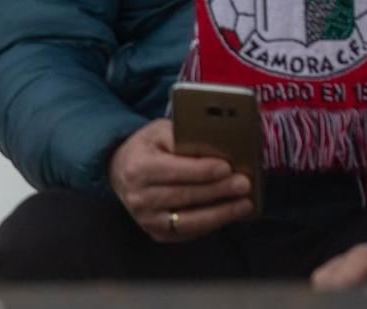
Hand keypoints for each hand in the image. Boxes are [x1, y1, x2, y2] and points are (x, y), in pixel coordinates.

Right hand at [107, 118, 253, 241]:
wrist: (121, 172)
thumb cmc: (147, 149)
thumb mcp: (158, 132)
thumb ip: (181, 137)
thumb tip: (213, 147)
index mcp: (138, 168)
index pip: (175, 171)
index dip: (203, 171)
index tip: (227, 167)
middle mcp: (140, 197)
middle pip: (186, 196)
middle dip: (219, 191)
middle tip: (244, 184)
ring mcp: (147, 219)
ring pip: (191, 220)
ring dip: (222, 213)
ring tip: (245, 204)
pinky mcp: (158, 233)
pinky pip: (190, 231)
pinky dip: (212, 223)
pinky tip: (229, 213)